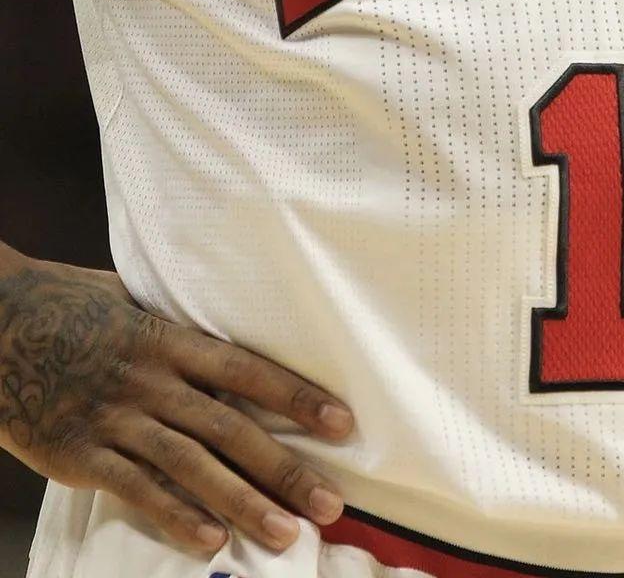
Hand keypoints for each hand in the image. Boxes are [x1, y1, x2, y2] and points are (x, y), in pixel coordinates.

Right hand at [0, 256, 355, 558]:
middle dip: (285, 466)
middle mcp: (149, 380)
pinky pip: (135, 489)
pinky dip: (175, 516)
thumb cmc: (65, 305)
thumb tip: (219, 321)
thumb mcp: (127, 298)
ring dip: (243, 501)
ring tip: (286, 532)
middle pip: (229, 427)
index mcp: (166, 339)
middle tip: (332, 501)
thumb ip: (172, 323)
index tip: (341, 422)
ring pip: (191, 465)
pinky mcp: (79, 454)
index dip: (295, 396)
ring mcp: (114, 419)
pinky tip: (211, 541)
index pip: (245, 370)